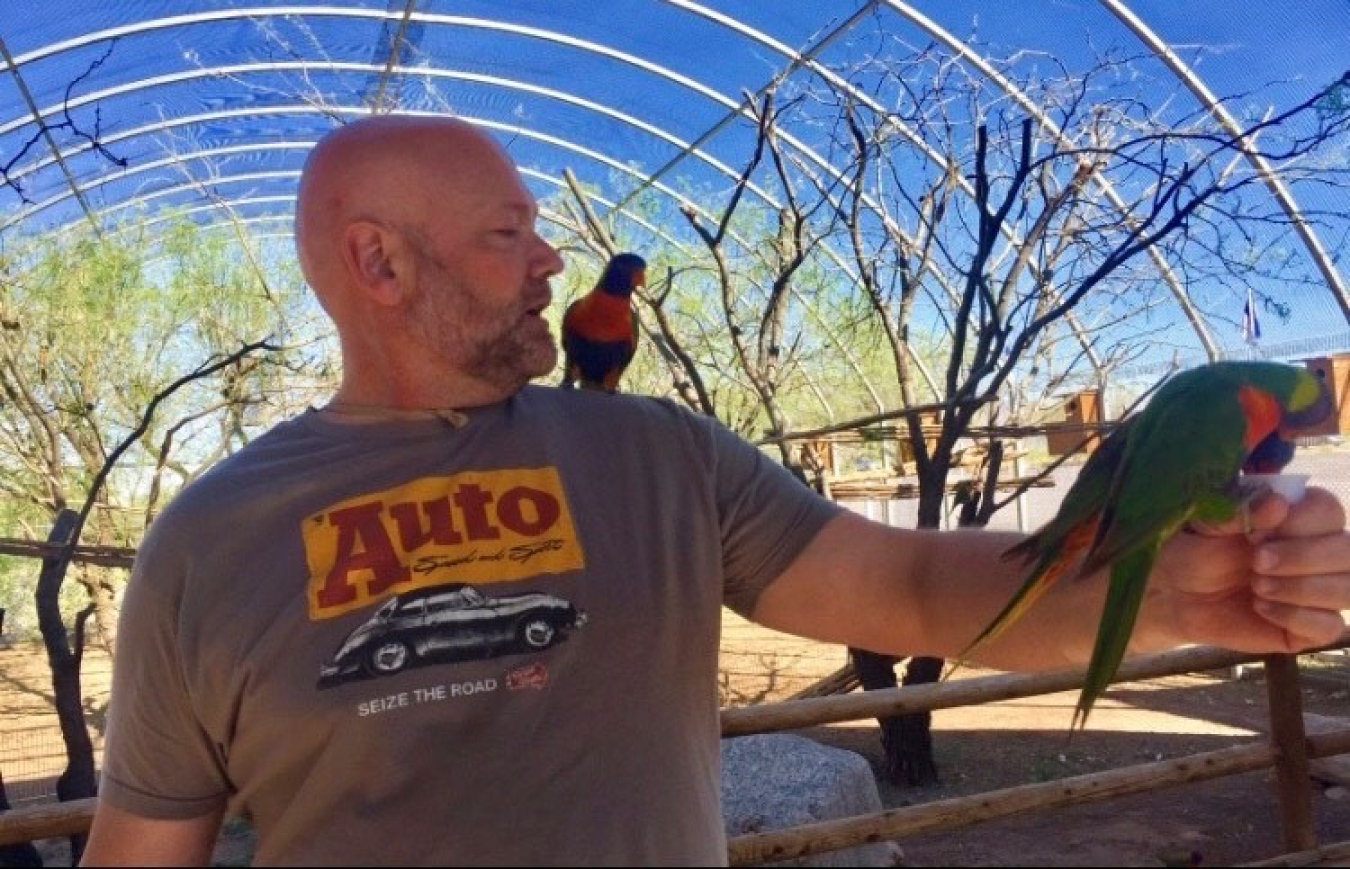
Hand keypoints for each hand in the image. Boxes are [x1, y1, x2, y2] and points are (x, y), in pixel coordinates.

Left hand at [1144, 486, 1349, 653]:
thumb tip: (1278, 503)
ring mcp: (1320, 591)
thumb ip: (1241, 511)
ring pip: (1348, 590)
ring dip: (1300, 588)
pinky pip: (1331, 627)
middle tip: (1257, 562)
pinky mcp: (1312, 627)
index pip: (1329, 510)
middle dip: (1302, 557)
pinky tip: (1261, 608)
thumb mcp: (1208, 526)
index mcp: (1298, 517)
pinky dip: (1295, 617)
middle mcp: (1319, 552)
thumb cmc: (1195, 551)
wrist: (1177, 596)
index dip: (1301, 522)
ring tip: (1257, 586)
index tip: (1258, 533)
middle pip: (1349, 552)